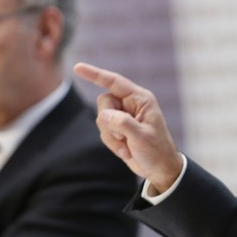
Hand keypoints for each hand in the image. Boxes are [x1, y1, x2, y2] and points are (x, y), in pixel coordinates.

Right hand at [73, 62, 183, 192]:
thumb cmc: (157, 151)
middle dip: (109, 122)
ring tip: (127, 146)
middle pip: (104, 102)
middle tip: (124, 137)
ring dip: (111, 136)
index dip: (95, 74)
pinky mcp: (118, 128)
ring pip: (101, 118)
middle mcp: (131, 104)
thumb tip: (104, 115)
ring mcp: (123, 116)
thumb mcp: (142, 137)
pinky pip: (103, 130)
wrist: (159, 169)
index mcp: (140, 99)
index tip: (77, 67)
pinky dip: (112, 143)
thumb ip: (123, 123)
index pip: (114, 82)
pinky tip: (126, 150)